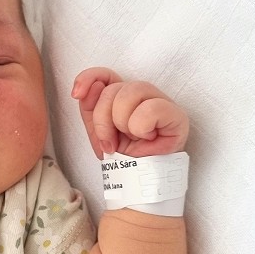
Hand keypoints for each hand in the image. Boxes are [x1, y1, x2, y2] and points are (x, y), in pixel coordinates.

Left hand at [72, 67, 188, 158]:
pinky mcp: (177, 115)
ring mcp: (161, 101)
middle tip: (109, 141)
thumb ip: (89, 106)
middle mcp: (142, 93)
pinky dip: (141, 127)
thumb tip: (88, 88)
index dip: (89, 78)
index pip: (105, 74)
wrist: (137, 179)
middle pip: (113, 89)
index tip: (77, 95)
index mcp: (122, 94)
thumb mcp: (96, 130)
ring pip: (131, 92)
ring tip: (128, 138)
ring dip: (122, 123)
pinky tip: (146, 138)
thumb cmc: (121, 155)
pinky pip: (150, 108)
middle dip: (103, 119)